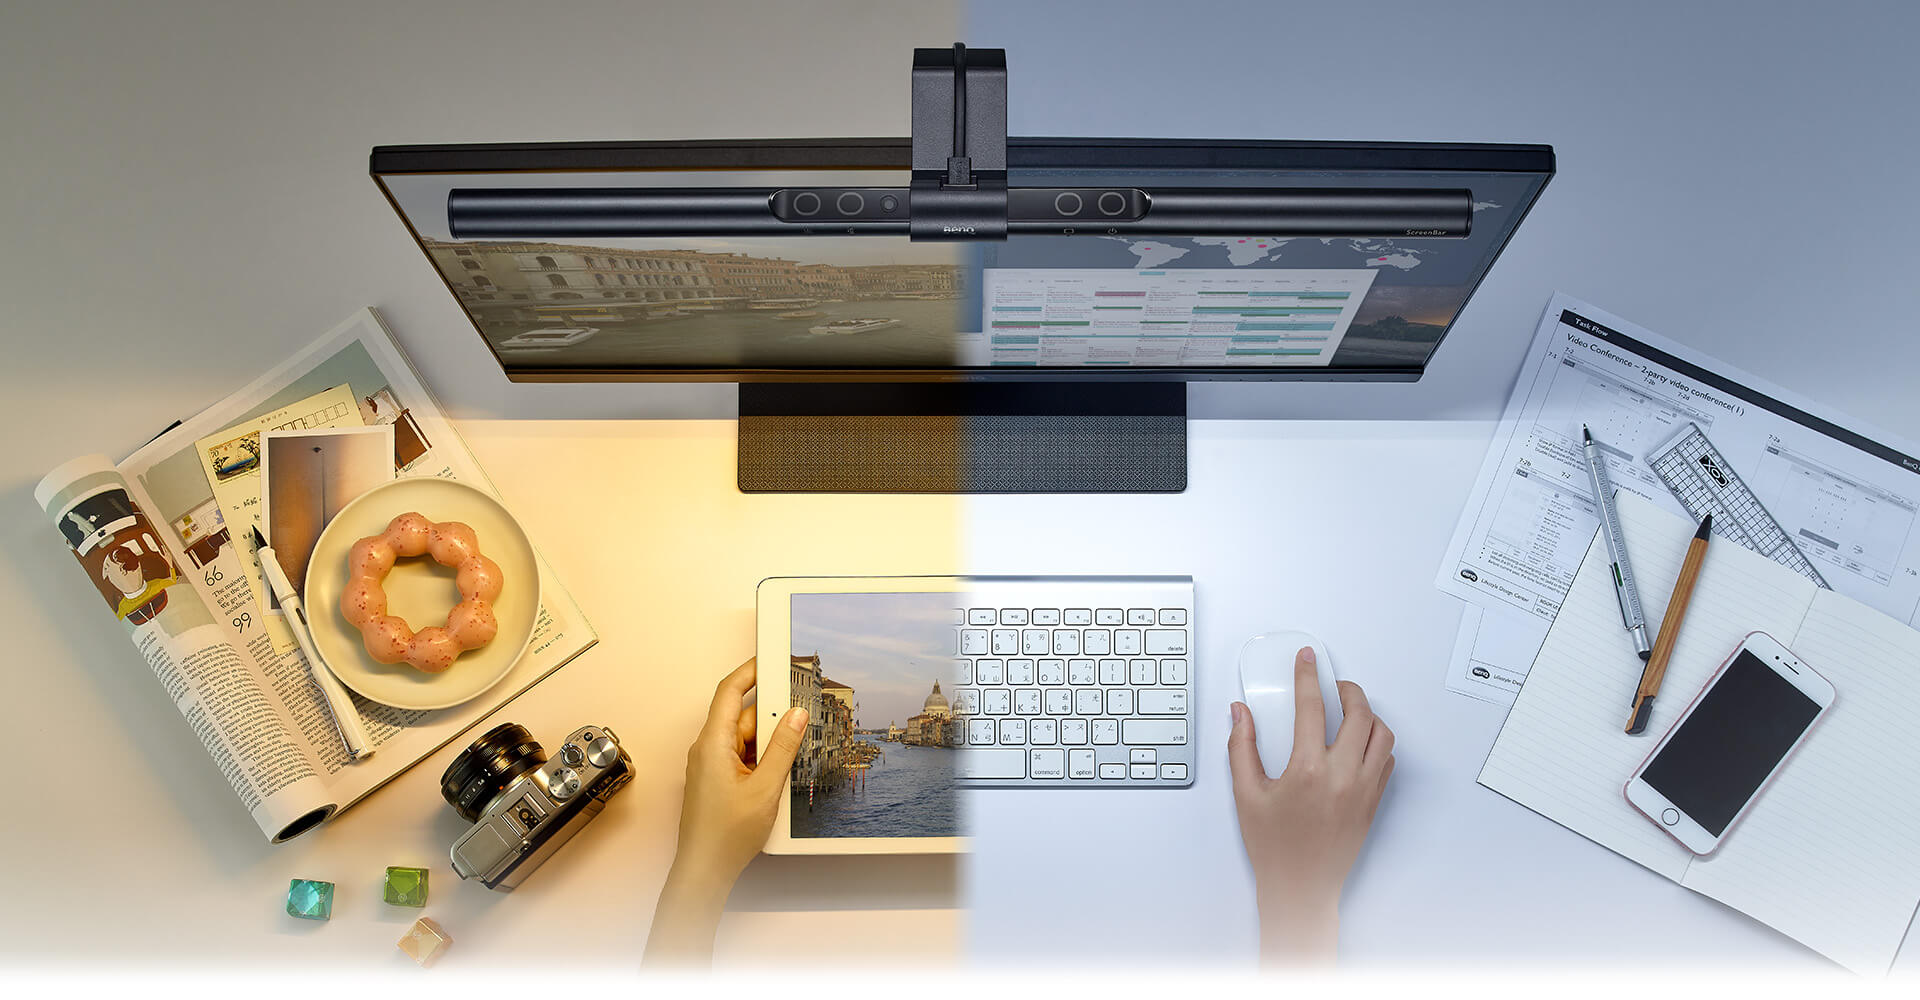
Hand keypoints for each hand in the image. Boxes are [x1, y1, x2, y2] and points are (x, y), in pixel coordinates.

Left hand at [644, 659, 807, 964]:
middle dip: (771, 715)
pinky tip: (779, 772)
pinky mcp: (719, 780)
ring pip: (745, 739)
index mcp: (711, 744)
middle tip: (800, 713)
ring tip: (793, 753)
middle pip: (742, 716)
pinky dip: (762, 758)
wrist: (705, 871)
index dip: (749, 671)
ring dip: (769, 743)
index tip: (770, 658)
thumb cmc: (725, 836)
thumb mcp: (765, 788)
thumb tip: (797, 716)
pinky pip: (743, 757)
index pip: (729, 692)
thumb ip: (783, 749)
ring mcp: (712, 765)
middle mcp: (708, 750)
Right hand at [1227, 645, 1393, 964]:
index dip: (1308, 676)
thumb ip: (1241, 747)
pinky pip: (1387, 760)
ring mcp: (1363, 789)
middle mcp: (1342, 776)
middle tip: (1334, 684)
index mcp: (1308, 770)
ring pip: (1383, 735)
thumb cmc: (1273, 847)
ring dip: (1369, 715)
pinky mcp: (1374, 802)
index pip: (1311, 707)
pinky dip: (1377, 742)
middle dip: (1347, 690)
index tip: (1308, 659)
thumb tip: (1240, 713)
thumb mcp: (1246, 794)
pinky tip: (1359, 741)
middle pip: (1359, 714)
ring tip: (1351, 710)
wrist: (1301, 887)